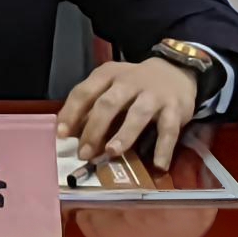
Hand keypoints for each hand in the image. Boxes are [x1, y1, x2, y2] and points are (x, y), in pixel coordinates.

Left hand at [60, 55, 201, 169]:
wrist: (176, 71)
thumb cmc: (134, 85)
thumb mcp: (111, 86)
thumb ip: (92, 106)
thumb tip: (70, 135)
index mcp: (108, 75)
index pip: (85, 92)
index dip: (71, 113)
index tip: (61, 135)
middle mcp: (130, 82)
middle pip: (108, 104)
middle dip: (94, 129)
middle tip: (84, 153)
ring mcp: (154, 94)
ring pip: (138, 114)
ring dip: (124, 135)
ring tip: (112, 153)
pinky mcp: (175, 108)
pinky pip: (169, 130)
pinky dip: (164, 148)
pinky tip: (158, 165)